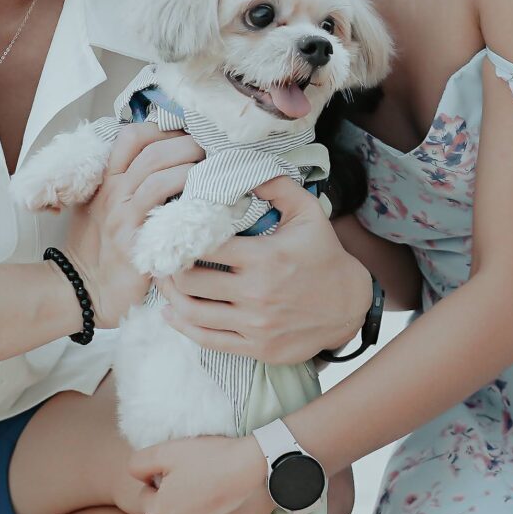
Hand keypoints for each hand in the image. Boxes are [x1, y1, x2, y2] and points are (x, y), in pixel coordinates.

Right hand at [64, 124, 200, 326]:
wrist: (83, 291)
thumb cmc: (97, 250)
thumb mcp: (100, 209)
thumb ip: (123, 184)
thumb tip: (162, 159)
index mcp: (106, 182)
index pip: (130, 137)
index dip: (161, 129)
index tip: (185, 135)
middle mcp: (113, 195)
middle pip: (151, 152)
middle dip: (185, 144)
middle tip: (208, 150)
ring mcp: (124, 218)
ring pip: (158, 175)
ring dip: (190, 166)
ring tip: (211, 170)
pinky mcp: (137, 243)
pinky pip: (164, 212)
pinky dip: (188, 199)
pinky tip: (206, 200)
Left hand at [158, 177, 369, 363]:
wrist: (349, 306)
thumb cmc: (324, 255)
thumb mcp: (308, 213)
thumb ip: (277, 185)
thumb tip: (243, 166)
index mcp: (264, 257)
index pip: (206, 247)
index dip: (182, 239)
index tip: (173, 233)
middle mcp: (256, 293)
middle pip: (190, 281)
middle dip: (170, 268)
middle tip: (163, 257)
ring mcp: (255, 324)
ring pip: (193, 312)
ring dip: (170, 296)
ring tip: (163, 282)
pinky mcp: (256, 347)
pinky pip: (208, 339)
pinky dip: (182, 326)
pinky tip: (171, 312)